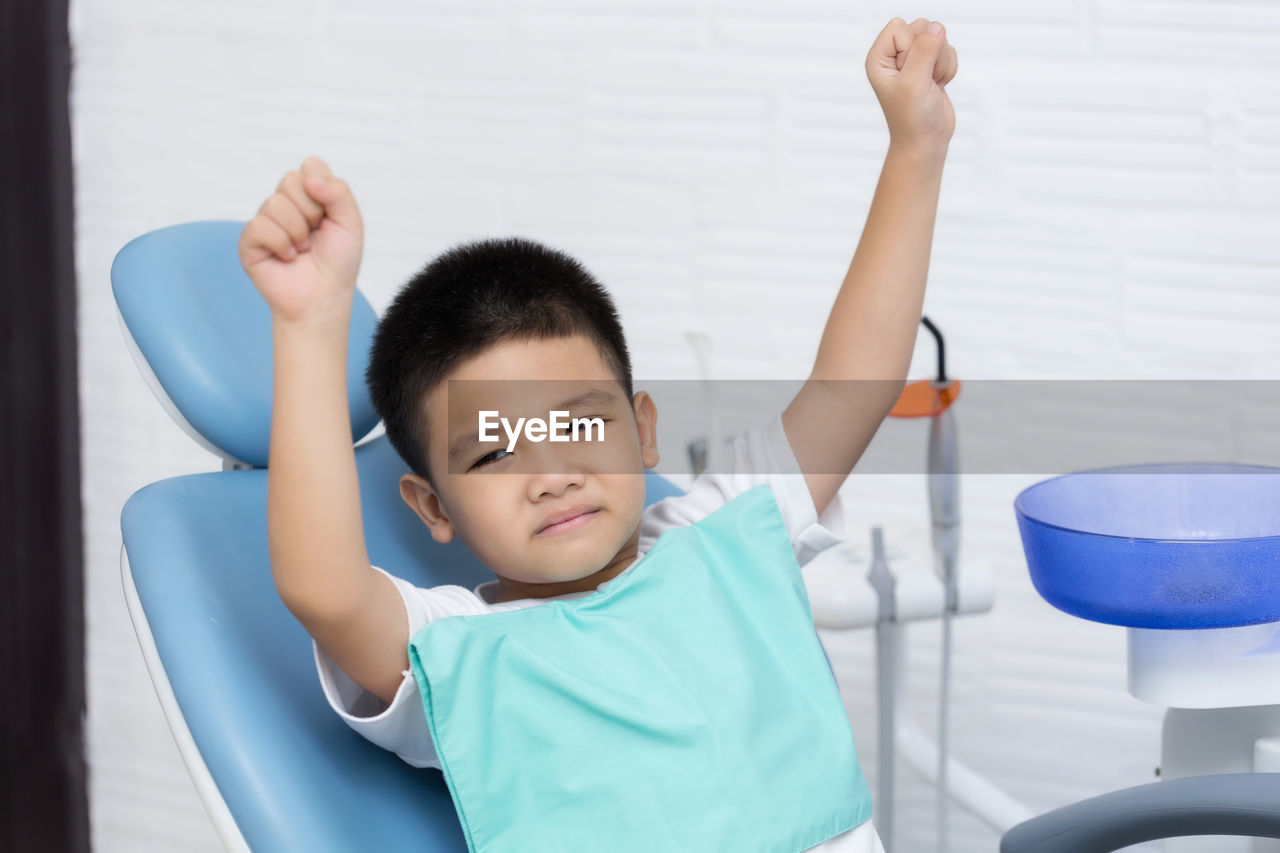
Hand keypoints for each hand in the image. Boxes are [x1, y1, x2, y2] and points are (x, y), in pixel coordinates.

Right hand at [238, 156, 363, 324]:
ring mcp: (266, 220)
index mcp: (310, 195)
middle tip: (315, 235)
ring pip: (275, 203)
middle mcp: (286, 204)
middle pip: (290, 180)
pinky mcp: (249, 240)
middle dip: (311, 211)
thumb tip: (309, 177)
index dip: (322, 188)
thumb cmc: (338, 262)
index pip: (310, 166)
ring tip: (302, 250)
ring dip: (297, 232)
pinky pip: (260, 226)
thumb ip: (339, 192)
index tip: (330, 214)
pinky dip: (280, 244)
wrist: (323, 297)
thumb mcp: (350, 223)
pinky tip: (287, 258)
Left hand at [865, 18, 957, 153]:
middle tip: (922, 79)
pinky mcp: (931, 65)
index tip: (909, 73)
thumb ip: (924, 51)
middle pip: (921, 26)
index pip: (899, 26)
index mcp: (879, 58)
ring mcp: (914, 59)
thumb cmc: (912, 118)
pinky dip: (948, 68)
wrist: (926, 141)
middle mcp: (894, 55)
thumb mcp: (914, 83)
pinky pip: (948, 50)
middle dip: (930, 52)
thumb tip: (936, 26)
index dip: (910, 47)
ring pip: (938, 37)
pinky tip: (938, 85)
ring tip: (930, 84)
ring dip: (941, 62)